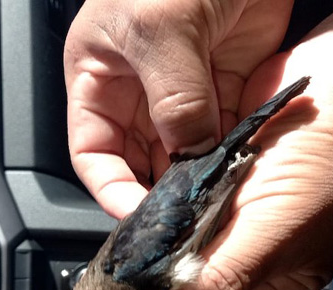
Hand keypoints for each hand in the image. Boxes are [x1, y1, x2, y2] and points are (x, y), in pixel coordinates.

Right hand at [65, 0, 295, 218]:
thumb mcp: (159, 28)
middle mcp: (139, 89)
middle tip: (183, 218)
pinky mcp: (225, 84)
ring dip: (199, 177)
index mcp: (99, 75)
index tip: (138, 217)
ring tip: (213, 201)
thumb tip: (189, 155)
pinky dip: (231, 155)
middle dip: (159, 189)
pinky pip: (224, 132)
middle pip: (142, 159)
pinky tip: (238, 173)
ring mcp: (184, 89)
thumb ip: (173, 99)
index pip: (94, 150)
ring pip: (185, 151)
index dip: (111, 188)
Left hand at [66, 0, 332, 289]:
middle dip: (160, 289)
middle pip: (197, 286)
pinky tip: (135, 218)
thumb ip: (220, 281)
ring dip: (154, 252)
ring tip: (119, 259)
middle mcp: (255, 254)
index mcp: (279, 281)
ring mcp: (236, 219)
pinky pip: (182, 212)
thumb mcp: (272, 231)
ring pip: (184, 249)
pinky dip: (160, 216)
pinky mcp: (219, 187)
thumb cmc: (320, 162)